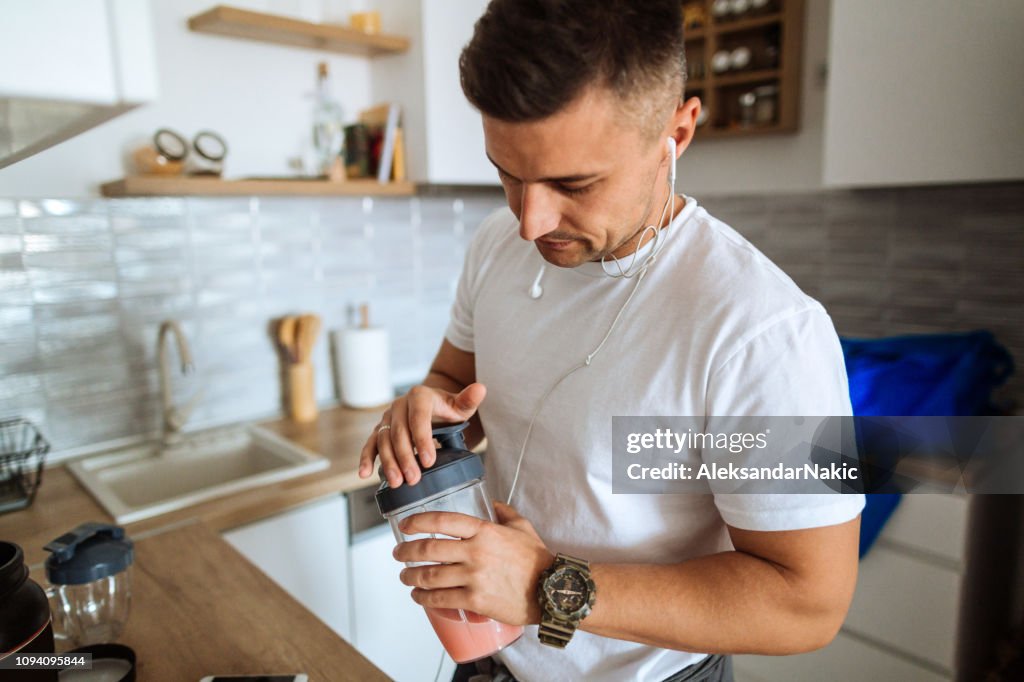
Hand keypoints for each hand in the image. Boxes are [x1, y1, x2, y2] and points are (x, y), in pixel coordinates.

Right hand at [358, 382, 485, 487]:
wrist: (432, 408)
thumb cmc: (448, 409)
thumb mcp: (461, 405)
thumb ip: (469, 400)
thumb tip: (481, 388)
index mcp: (419, 396)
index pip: (418, 417)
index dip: (422, 439)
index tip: (429, 461)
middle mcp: (399, 405)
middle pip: (399, 432)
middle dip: (405, 457)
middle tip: (413, 478)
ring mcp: (388, 418)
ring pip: (384, 440)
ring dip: (388, 462)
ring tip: (397, 483)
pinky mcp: (380, 430)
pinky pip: (371, 444)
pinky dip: (366, 458)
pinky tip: (365, 474)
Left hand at [394, 501, 553, 625]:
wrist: (552, 591)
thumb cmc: (537, 559)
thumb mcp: (522, 527)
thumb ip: (504, 512)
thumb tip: (493, 503)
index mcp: (484, 531)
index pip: (442, 520)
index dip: (418, 521)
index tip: (405, 525)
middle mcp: (475, 552)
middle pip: (429, 549)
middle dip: (406, 551)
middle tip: (399, 554)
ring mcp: (473, 577)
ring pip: (429, 575)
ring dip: (410, 576)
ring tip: (405, 576)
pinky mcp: (474, 600)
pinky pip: (439, 599)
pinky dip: (423, 597)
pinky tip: (418, 595)